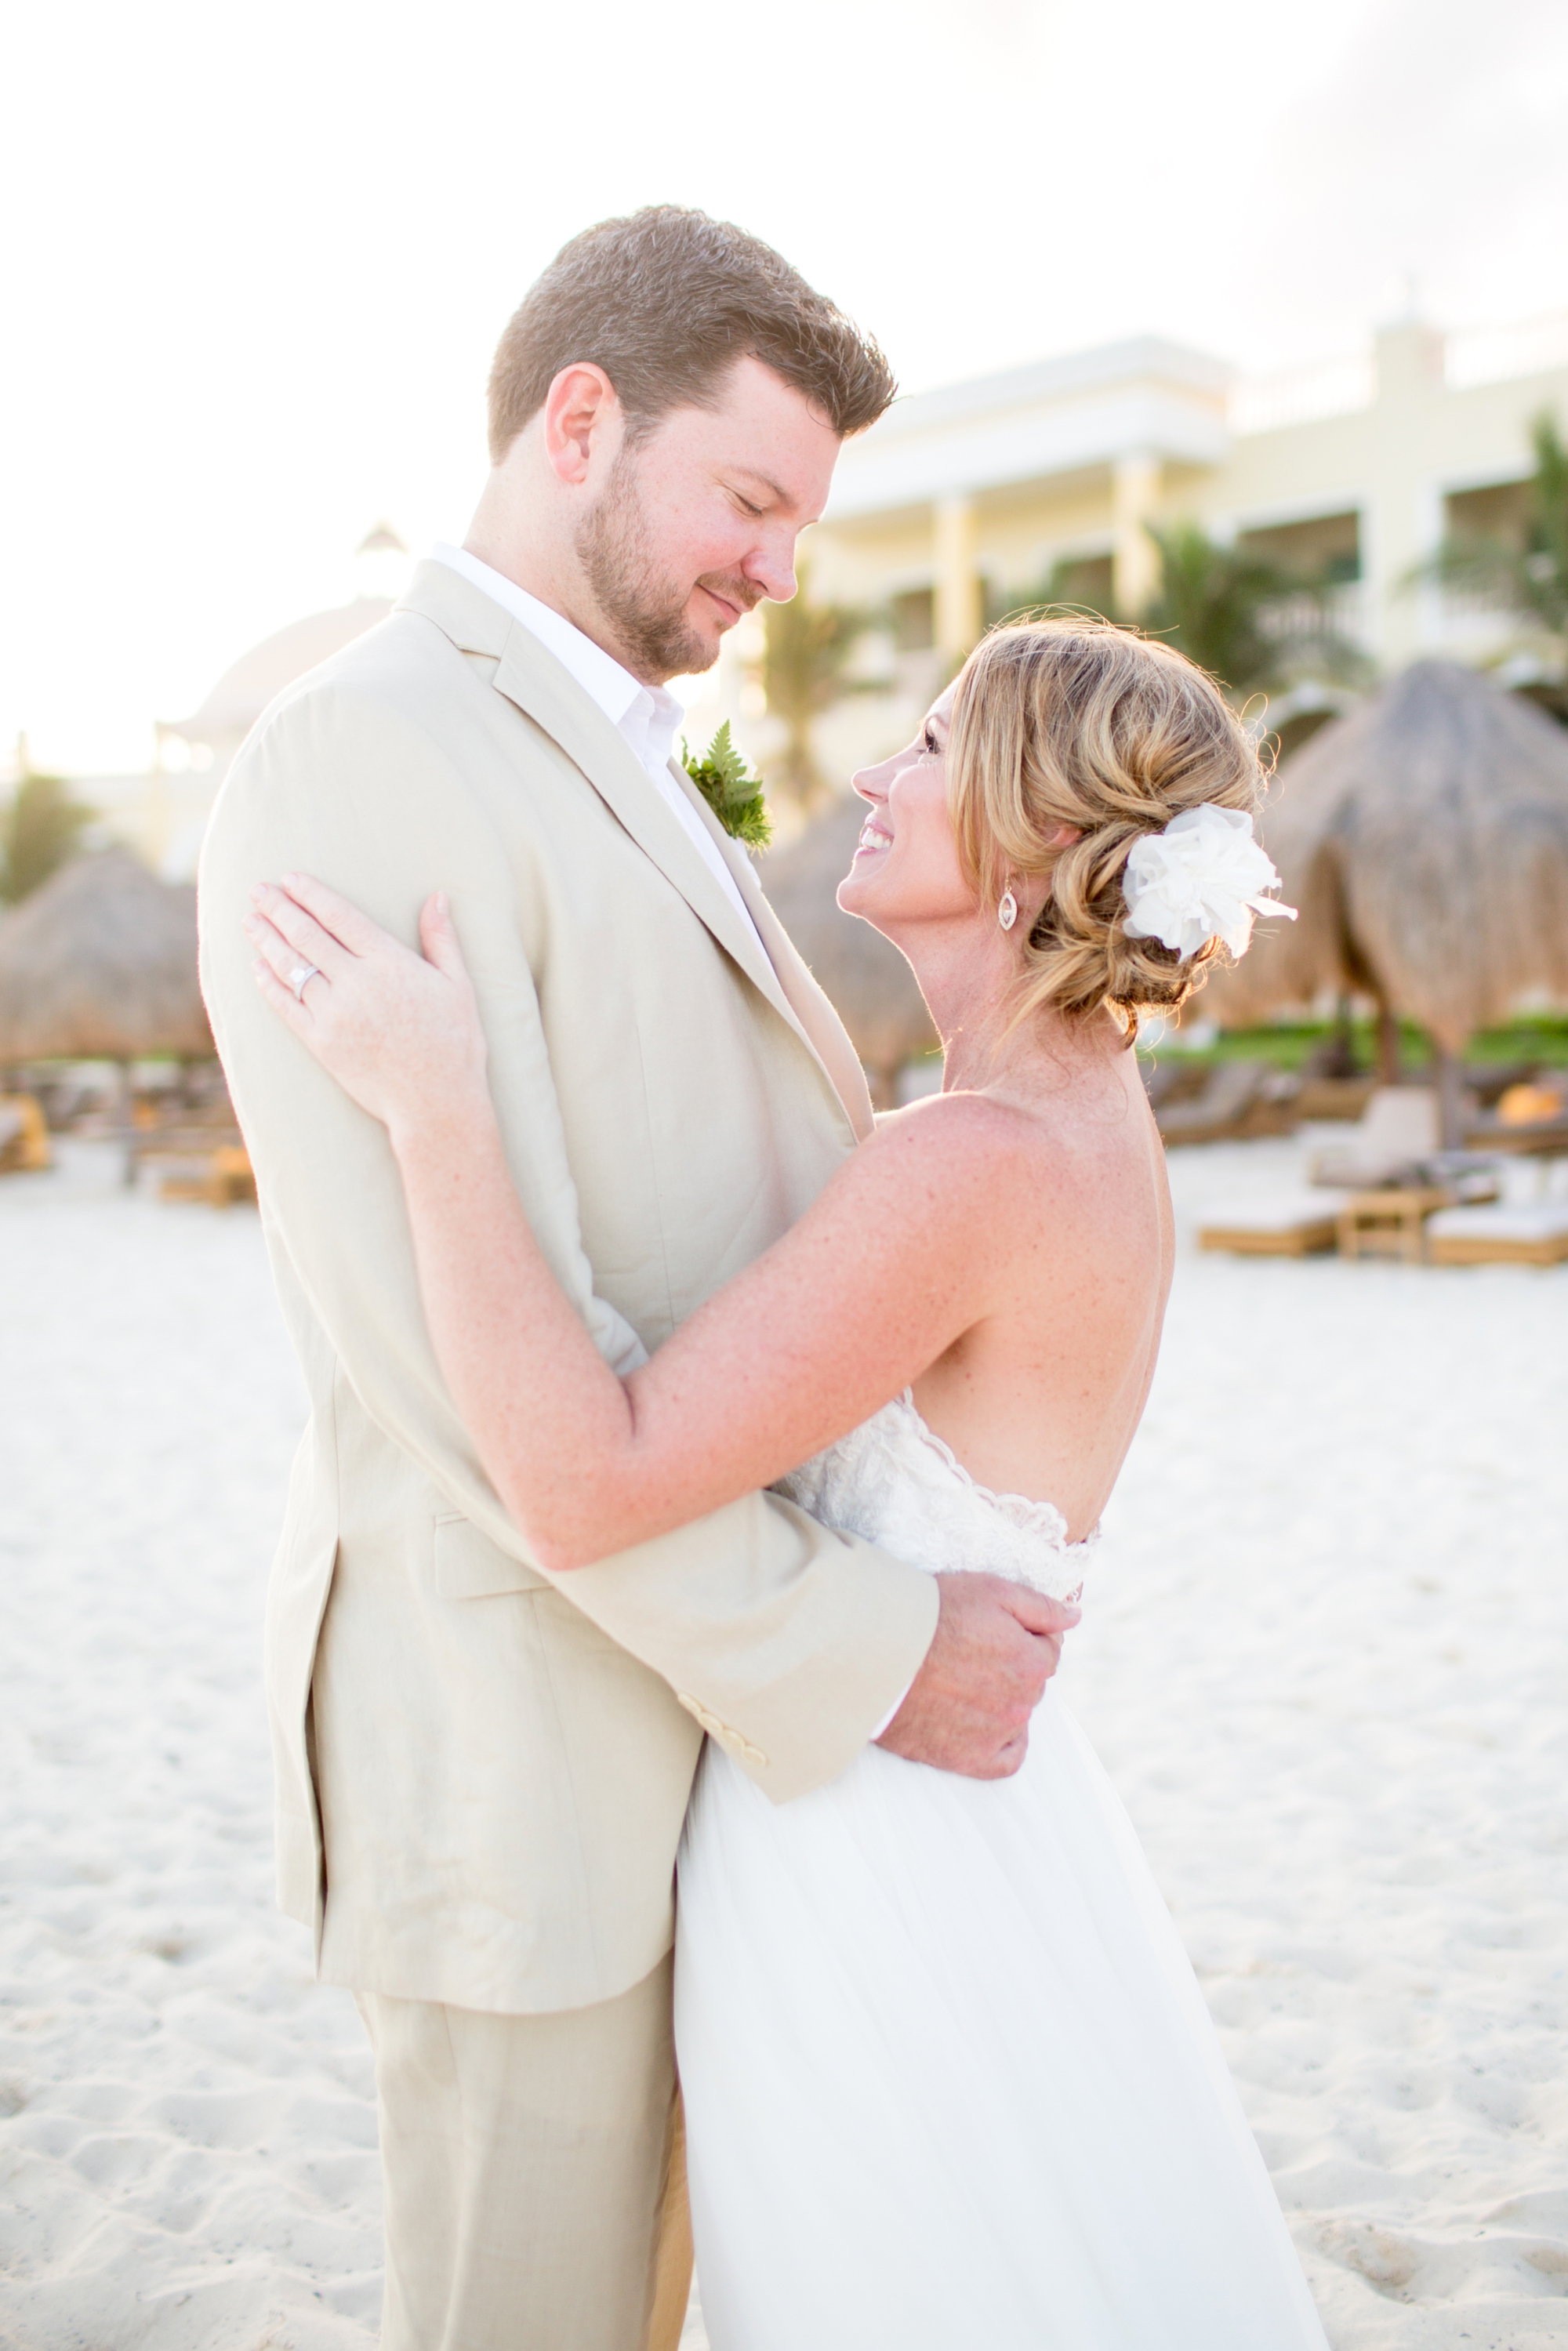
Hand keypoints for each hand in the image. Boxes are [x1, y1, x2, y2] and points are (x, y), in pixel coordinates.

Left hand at [245, 875, 488, 1145]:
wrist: (436, 1103)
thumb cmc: (455, 1044)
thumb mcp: (459, 986)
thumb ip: (442, 939)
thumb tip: (436, 896)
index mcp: (390, 963)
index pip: (339, 916)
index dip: (311, 894)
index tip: (290, 878)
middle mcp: (357, 983)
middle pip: (307, 935)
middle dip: (278, 908)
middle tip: (258, 890)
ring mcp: (335, 1013)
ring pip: (291, 967)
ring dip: (266, 940)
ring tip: (250, 921)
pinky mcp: (321, 1042)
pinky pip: (286, 1006)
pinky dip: (268, 984)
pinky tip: (257, 968)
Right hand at [876, 1572, 1079, 1779]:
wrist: (878, 1652)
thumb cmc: (934, 1615)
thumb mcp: (993, 1591)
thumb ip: (1042, 1607)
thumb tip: (1076, 1618)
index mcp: (1032, 1662)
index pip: (1049, 1649)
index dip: (1024, 1635)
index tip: (992, 1629)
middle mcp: (1022, 1703)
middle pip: (1032, 1682)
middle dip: (1013, 1666)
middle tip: (973, 1651)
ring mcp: (997, 1734)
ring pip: (1019, 1715)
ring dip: (1004, 1699)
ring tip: (965, 1680)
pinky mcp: (970, 1759)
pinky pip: (1008, 1759)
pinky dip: (1004, 1742)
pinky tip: (984, 1723)